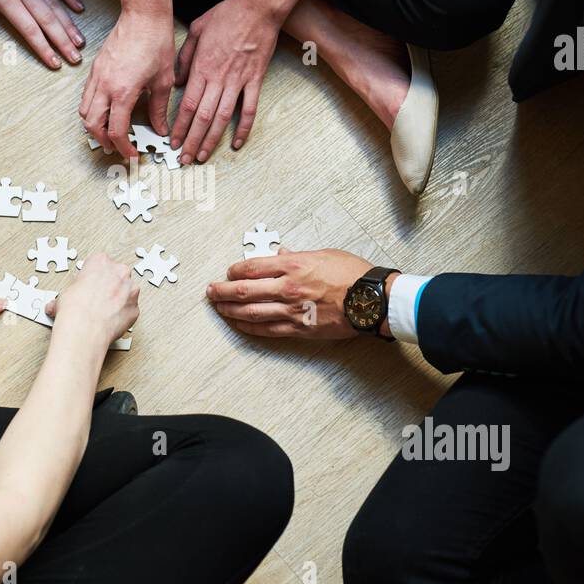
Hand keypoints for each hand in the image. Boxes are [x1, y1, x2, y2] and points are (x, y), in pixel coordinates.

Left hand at [0, 0, 84, 68]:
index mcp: (7, 0)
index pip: (30, 30)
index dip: (44, 48)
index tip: (55, 64)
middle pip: (48, 21)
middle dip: (63, 42)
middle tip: (76, 59)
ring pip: (56, 5)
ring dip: (69, 25)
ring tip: (80, 42)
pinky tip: (80, 9)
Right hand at [46, 254, 139, 348]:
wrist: (84, 329)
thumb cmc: (75, 309)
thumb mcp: (64, 294)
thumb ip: (70, 294)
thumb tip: (59, 304)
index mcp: (101, 262)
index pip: (99, 262)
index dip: (93, 275)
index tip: (89, 283)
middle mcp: (119, 272)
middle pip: (117, 274)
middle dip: (109, 285)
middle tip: (98, 297)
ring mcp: (131, 290)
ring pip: (127, 291)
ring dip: (118, 299)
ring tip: (104, 311)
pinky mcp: (135, 308)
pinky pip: (130, 309)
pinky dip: (122, 315)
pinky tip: (111, 321)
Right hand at [79, 9, 175, 157]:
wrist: (143, 15)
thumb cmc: (155, 43)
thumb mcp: (163, 81)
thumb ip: (158, 109)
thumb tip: (160, 129)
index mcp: (122, 91)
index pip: (115, 131)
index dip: (123, 148)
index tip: (131, 155)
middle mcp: (104, 86)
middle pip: (92, 125)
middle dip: (103, 141)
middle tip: (117, 148)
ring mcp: (96, 76)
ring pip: (84, 111)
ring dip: (95, 126)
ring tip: (110, 132)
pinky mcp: (95, 68)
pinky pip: (86, 96)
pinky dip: (92, 109)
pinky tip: (108, 110)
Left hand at [170, 0, 280, 163]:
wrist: (257, 6)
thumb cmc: (226, 14)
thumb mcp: (196, 30)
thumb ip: (184, 58)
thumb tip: (178, 82)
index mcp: (202, 67)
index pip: (188, 104)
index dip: (179, 126)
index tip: (172, 142)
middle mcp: (218, 78)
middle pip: (203, 117)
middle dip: (191, 141)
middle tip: (184, 159)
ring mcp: (238, 81)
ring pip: (223, 118)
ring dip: (212, 140)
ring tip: (203, 156)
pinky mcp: (256, 80)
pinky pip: (249, 109)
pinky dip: (243, 128)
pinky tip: (237, 143)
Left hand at [206, 247, 374, 338]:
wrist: (372, 300)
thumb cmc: (353, 274)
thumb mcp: (324, 254)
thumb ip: (298, 256)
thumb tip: (281, 254)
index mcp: (293, 265)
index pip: (252, 267)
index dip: (234, 270)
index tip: (228, 272)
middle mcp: (287, 287)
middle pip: (243, 290)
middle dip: (222, 291)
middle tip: (210, 292)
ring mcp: (291, 310)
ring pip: (250, 312)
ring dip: (230, 311)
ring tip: (218, 309)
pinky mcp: (299, 329)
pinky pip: (267, 330)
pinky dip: (249, 328)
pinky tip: (239, 325)